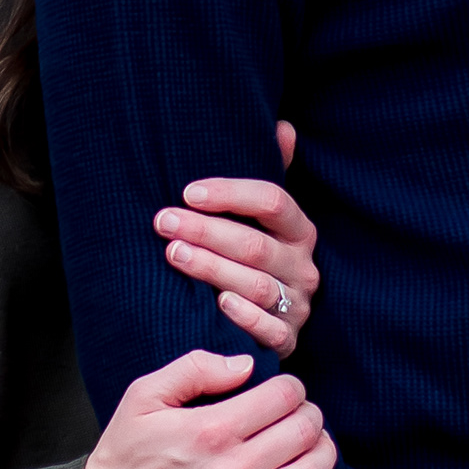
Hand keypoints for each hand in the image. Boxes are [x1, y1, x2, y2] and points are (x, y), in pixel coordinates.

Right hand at [84, 347, 340, 468]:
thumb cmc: (123, 457)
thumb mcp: (143, 396)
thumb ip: (196, 369)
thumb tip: (248, 365)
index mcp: (210, 430)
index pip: (284, 397)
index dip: (291, 387)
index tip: (283, 391)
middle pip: (304, 431)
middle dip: (309, 414)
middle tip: (299, 414)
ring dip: (322, 450)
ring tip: (311, 442)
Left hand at [154, 119, 318, 358]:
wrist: (267, 322)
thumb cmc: (252, 258)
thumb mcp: (261, 218)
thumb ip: (270, 174)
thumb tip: (283, 127)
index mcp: (299, 231)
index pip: (272, 201)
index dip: (230, 193)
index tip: (187, 191)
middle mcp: (304, 267)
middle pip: (256, 245)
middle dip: (207, 231)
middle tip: (164, 221)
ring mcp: (298, 306)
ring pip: (257, 285)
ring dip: (213, 268)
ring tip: (173, 254)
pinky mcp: (289, 341)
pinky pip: (272, 331)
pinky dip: (246, 317)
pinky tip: (216, 304)